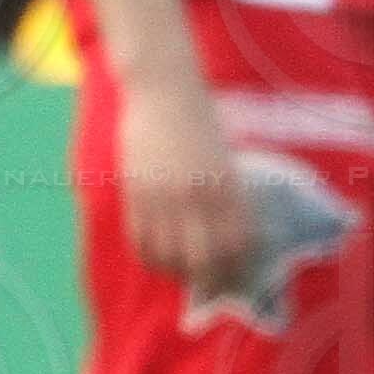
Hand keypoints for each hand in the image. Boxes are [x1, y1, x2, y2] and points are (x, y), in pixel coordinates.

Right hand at [119, 69, 256, 300]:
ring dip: (177, 271)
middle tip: (210, 282)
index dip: (238, 267)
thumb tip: (234, 237)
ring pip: (169, 256)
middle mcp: (196, 196)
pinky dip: (150, 257)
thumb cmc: (202, 121)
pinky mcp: (135, 193)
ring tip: (182, 271)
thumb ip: (230, 196)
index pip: (237, 244)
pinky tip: (157, 257)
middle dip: (208, 279)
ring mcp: (162, 197)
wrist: (164, 91)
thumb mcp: (226, 159)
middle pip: (203, 260)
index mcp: (227, 186)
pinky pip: (140, 241)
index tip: (238, 274)